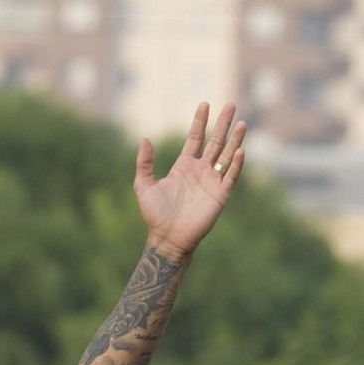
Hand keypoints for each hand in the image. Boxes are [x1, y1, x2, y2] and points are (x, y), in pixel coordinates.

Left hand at [134, 102, 245, 261]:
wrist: (167, 239)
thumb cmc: (155, 215)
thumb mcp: (144, 186)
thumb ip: (144, 163)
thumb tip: (143, 139)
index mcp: (184, 166)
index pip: (196, 138)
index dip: (200, 122)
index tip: (205, 104)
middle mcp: (201, 171)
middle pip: (215, 142)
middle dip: (223, 124)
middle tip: (231, 104)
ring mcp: (212, 182)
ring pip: (226, 155)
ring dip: (234, 140)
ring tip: (242, 123)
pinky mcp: (220, 195)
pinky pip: (230, 176)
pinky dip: (235, 164)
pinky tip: (238, 150)